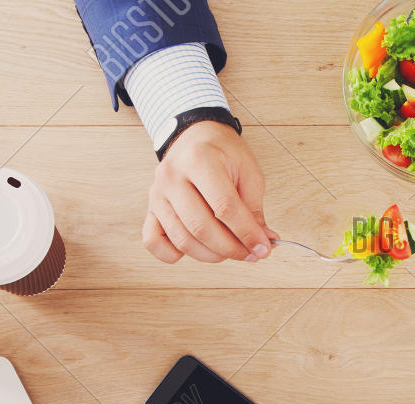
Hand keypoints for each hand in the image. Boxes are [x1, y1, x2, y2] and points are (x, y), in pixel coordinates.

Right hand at [144, 121, 278, 263]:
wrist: (195, 136)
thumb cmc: (222, 153)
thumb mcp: (247, 172)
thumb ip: (254, 208)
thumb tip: (262, 242)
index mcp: (199, 160)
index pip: (225, 207)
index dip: (247, 234)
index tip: (263, 248)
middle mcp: (172, 176)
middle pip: (201, 227)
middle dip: (231, 249)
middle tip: (250, 254)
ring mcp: (158, 194)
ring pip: (182, 240)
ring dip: (211, 255)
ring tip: (230, 251)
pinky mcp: (151, 209)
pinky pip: (152, 242)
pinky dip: (172, 254)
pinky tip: (197, 249)